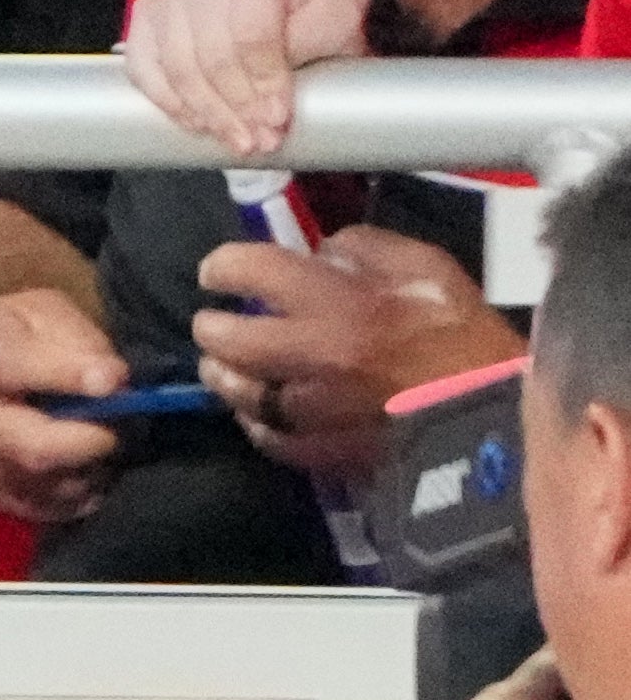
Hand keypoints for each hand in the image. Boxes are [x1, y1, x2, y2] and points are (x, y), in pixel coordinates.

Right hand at [0, 289, 129, 524]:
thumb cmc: (18, 331)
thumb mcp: (47, 313)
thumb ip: (80, 345)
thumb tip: (115, 385)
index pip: (20, 370)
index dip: (71, 376)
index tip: (115, 379)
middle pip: (33, 447)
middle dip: (90, 441)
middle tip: (121, 427)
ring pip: (40, 484)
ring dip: (87, 471)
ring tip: (110, 448)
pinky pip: (36, 508)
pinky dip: (75, 498)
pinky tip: (92, 474)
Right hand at [120, 0, 370, 158]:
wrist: (279, 4)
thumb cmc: (307, 16)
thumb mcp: (333, 23)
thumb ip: (308, 49)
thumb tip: (271, 101)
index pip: (251, 32)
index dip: (263, 82)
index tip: (278, 119)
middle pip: (213, 54)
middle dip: (237, 106)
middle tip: (259, 140)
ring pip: (179, 67)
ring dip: (207, 113)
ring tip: (234, 139)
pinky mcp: (145, 20)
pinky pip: (144, 70)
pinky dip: (168, 103)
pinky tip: (195, 124)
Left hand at [194, 229, 519, 482]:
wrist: (488, 419)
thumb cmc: (465, 336)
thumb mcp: (429, 269)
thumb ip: (369, 250)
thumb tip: (321, 251)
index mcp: (338, 302)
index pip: (255, 272)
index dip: (225, 266)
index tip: (217, 270)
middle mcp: (309, 354)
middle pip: (227, 339)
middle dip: (211, 327)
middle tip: (212, 322)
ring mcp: (305, 408)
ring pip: (238, 392)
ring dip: (224, 374)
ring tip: (223, 364)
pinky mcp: (313, 450)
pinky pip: (264, 434)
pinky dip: (254, 418)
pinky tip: (256, 408)